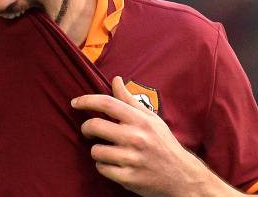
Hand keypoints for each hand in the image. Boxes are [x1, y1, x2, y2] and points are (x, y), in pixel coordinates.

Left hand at [71, 76, 209, 196]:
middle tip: (89, 130)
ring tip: (107, 150)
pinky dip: (103, 166)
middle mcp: (135, 138)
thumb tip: (116, 79)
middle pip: (95, 126)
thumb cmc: (163, 143)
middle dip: (86, 128)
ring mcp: (132, 159)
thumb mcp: (150, 118)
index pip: (107, 103)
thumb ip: (129, 99)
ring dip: (96, 150)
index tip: (75, 102)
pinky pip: (101, 168)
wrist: (182, 176)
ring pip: (96, 150)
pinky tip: (113, 164)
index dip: (86, 101)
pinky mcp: (129, 178)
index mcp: (140, 120)